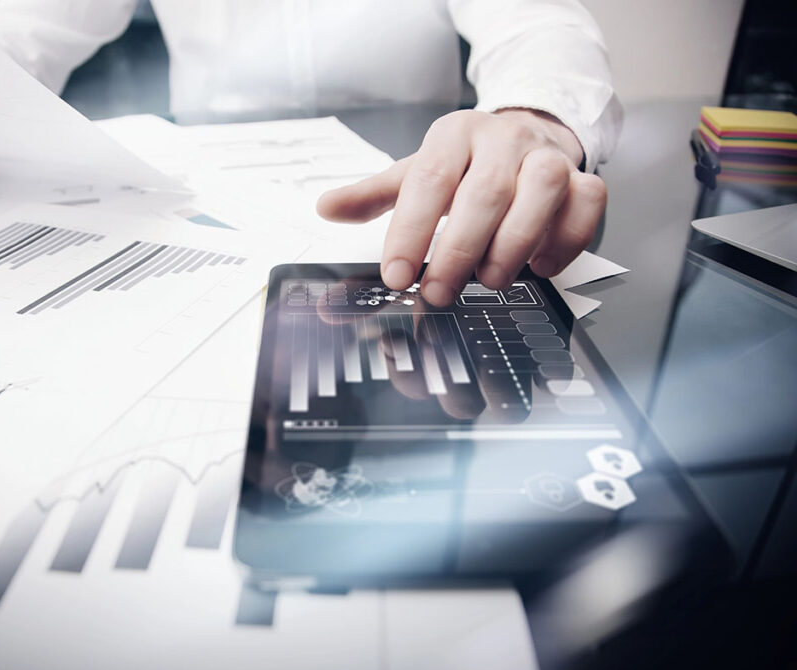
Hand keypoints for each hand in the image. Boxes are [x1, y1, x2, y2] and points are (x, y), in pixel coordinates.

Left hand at [317, 108, 606, 305]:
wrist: (529, 131)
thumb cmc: (466, 164)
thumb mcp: (417, 172)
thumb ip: (373, 195)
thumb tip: (327, 208)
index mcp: (453, 135)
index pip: (428, 180)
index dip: (411, 232)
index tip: (395, 275)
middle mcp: (502, 139)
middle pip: (483, 193)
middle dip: (457, 252)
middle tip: (438, 293)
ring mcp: (547, 155)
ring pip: (541, 192)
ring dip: (513, 246)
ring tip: (489, 281)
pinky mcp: (582, 177)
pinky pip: (587, 203)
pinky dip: (565, 241)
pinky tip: (540, 267)